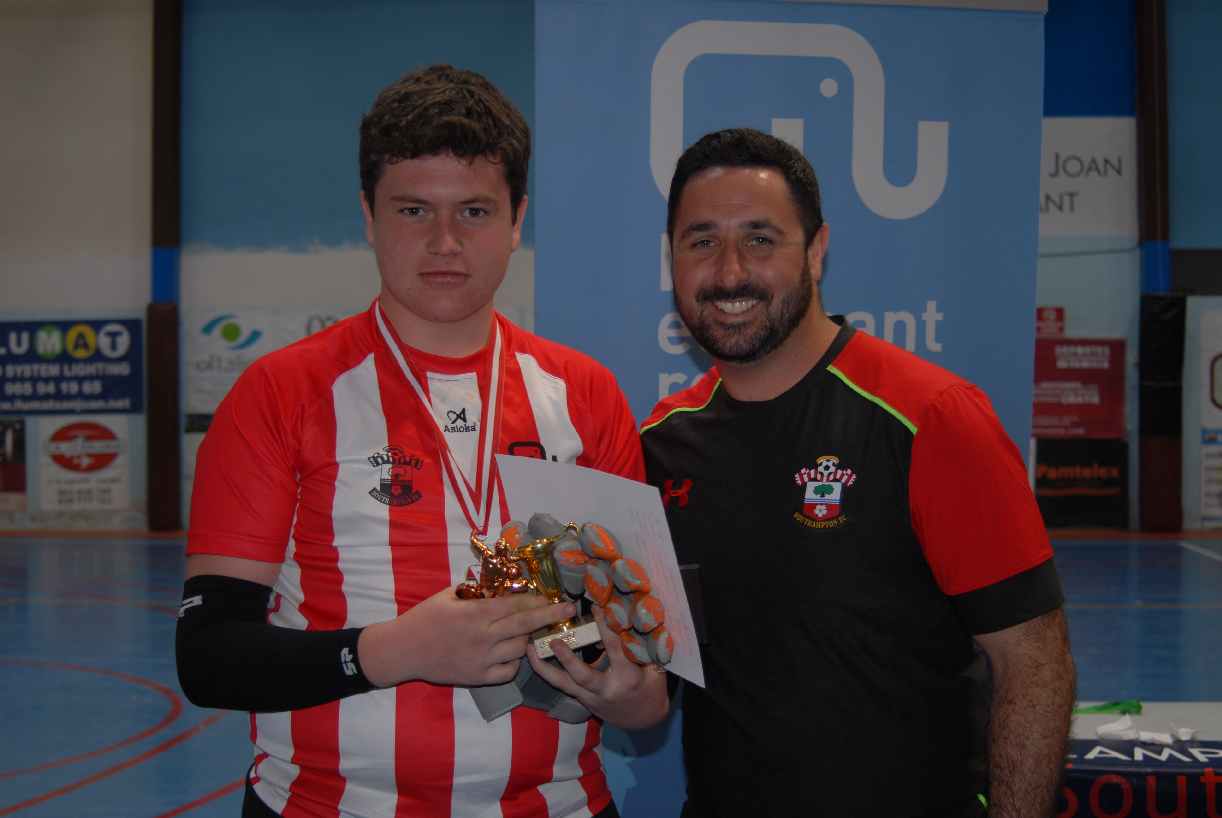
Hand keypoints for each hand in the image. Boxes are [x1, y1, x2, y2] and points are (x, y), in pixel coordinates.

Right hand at [359, 587, 577, 687]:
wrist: (403, 650)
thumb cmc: (425, 617)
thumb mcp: (449, 595)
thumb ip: (476, 591)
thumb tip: (501, 583)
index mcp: (477, 613)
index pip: (516, 605)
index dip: (537, 600)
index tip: (552, 596)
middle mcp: (484, 636)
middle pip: (526, 625)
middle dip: (551, 616)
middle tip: (571, 609)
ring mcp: (482, 659)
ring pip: (521, 649)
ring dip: (530, 638)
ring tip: (534, 631)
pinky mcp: (478, 677)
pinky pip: (508, 671)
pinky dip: (515, 662)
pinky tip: (513, 653)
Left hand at [526, 605, 668, 728]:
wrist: (645, 720)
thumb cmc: (652, 690)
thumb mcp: (655, 668)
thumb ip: (642, 648)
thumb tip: (631, 620)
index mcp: (626, 677)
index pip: (614, 648)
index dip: (604, 626)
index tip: (594, 607)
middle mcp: (605, 690)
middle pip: (582, 675)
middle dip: (566, 658)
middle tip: (553, 640)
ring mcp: (591, 698)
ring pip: (564, 684)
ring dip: (544, 668)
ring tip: (529, 649)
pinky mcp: (583, 701)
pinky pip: (563, 687)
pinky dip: (549, 674)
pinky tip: (535, 660)